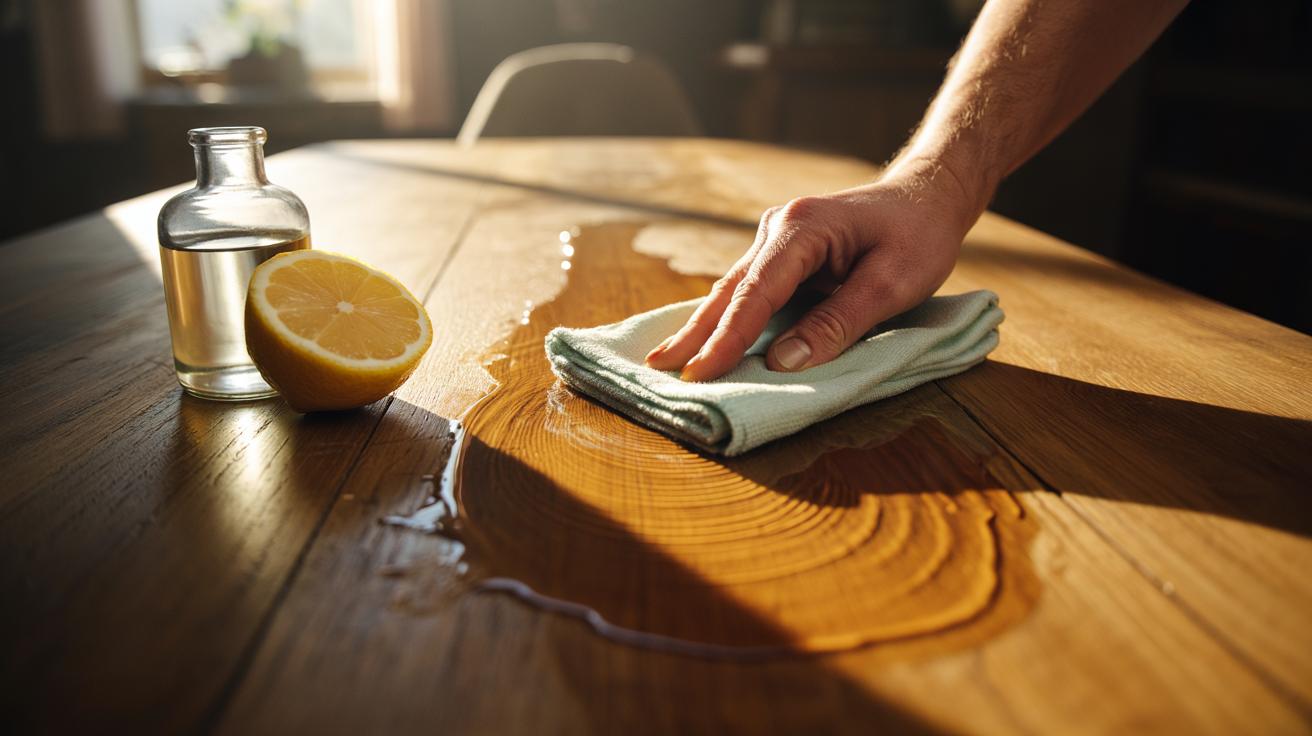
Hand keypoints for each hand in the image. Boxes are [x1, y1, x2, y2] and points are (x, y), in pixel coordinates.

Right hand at [645, 160, 983, 381]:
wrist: (928, 197)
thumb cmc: (919, 237)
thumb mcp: (893, 285)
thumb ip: (838, 323)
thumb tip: (783, 362)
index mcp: (803, 228)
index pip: (758, 292)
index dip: (728, 337)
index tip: (701, 373)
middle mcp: (778, 227)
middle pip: (731, 289)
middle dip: (695, 332)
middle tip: (658, 368)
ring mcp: (775, 237)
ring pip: (733, 290)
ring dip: (703, 327)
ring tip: (667, 360)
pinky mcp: (780, 252)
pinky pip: (748, 290)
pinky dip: (725, 317)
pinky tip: (701, 339)